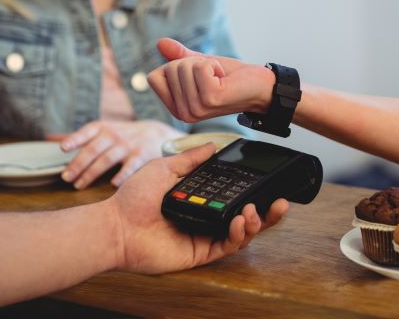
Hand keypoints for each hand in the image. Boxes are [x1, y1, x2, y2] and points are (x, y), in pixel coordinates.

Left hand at [50, 119, 184, 188]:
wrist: (158, 134)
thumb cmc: (124, 135)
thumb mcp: (105, 129)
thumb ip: (80, 136)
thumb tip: (48, 138)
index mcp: (104, 128)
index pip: (88, 131)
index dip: (75, 138)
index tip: (63, 148)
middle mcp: (115, 135)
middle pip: (93, 149)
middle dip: (78, 164)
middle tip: (66, 178)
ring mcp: (129, 145)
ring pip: (107, 159)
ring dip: (91, 173)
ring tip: (79, 185)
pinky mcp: (141, 156)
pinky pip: (130, 167)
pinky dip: (121, 175)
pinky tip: (112, 185)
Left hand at [106, 143, 289, 273]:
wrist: (116, 225)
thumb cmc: (134, 197)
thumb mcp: (165, 168)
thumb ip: (191, 159)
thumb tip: (212, 145)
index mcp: (199, 198)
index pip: (233, 195)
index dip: (253, 190)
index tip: (269, 182)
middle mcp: (205, 217)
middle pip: (245, 216)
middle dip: (267, 212)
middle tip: (282, 202)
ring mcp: (204, 235)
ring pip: (241, 233)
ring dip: (255, 222)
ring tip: (254, 210)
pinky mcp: (199, 253)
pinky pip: (226, 246)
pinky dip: (238, 234)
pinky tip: (240, 221)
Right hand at [147, 38, 274, 122]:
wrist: (259, 86)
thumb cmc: (230, 78)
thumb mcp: (199, 65)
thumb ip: (179, 57)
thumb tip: (160, 43)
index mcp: (175, 108)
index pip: (153, 77)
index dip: (175, 67)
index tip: (196, 75)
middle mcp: (182, 113)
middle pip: (170, 68)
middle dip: (192, 64)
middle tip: (212, 76)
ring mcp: (195, 108)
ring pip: (185, 66)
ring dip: (205, 64)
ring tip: (218, 78)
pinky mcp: (210, 99)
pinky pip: (201, 67)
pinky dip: (214, 65)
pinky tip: (223, 78)